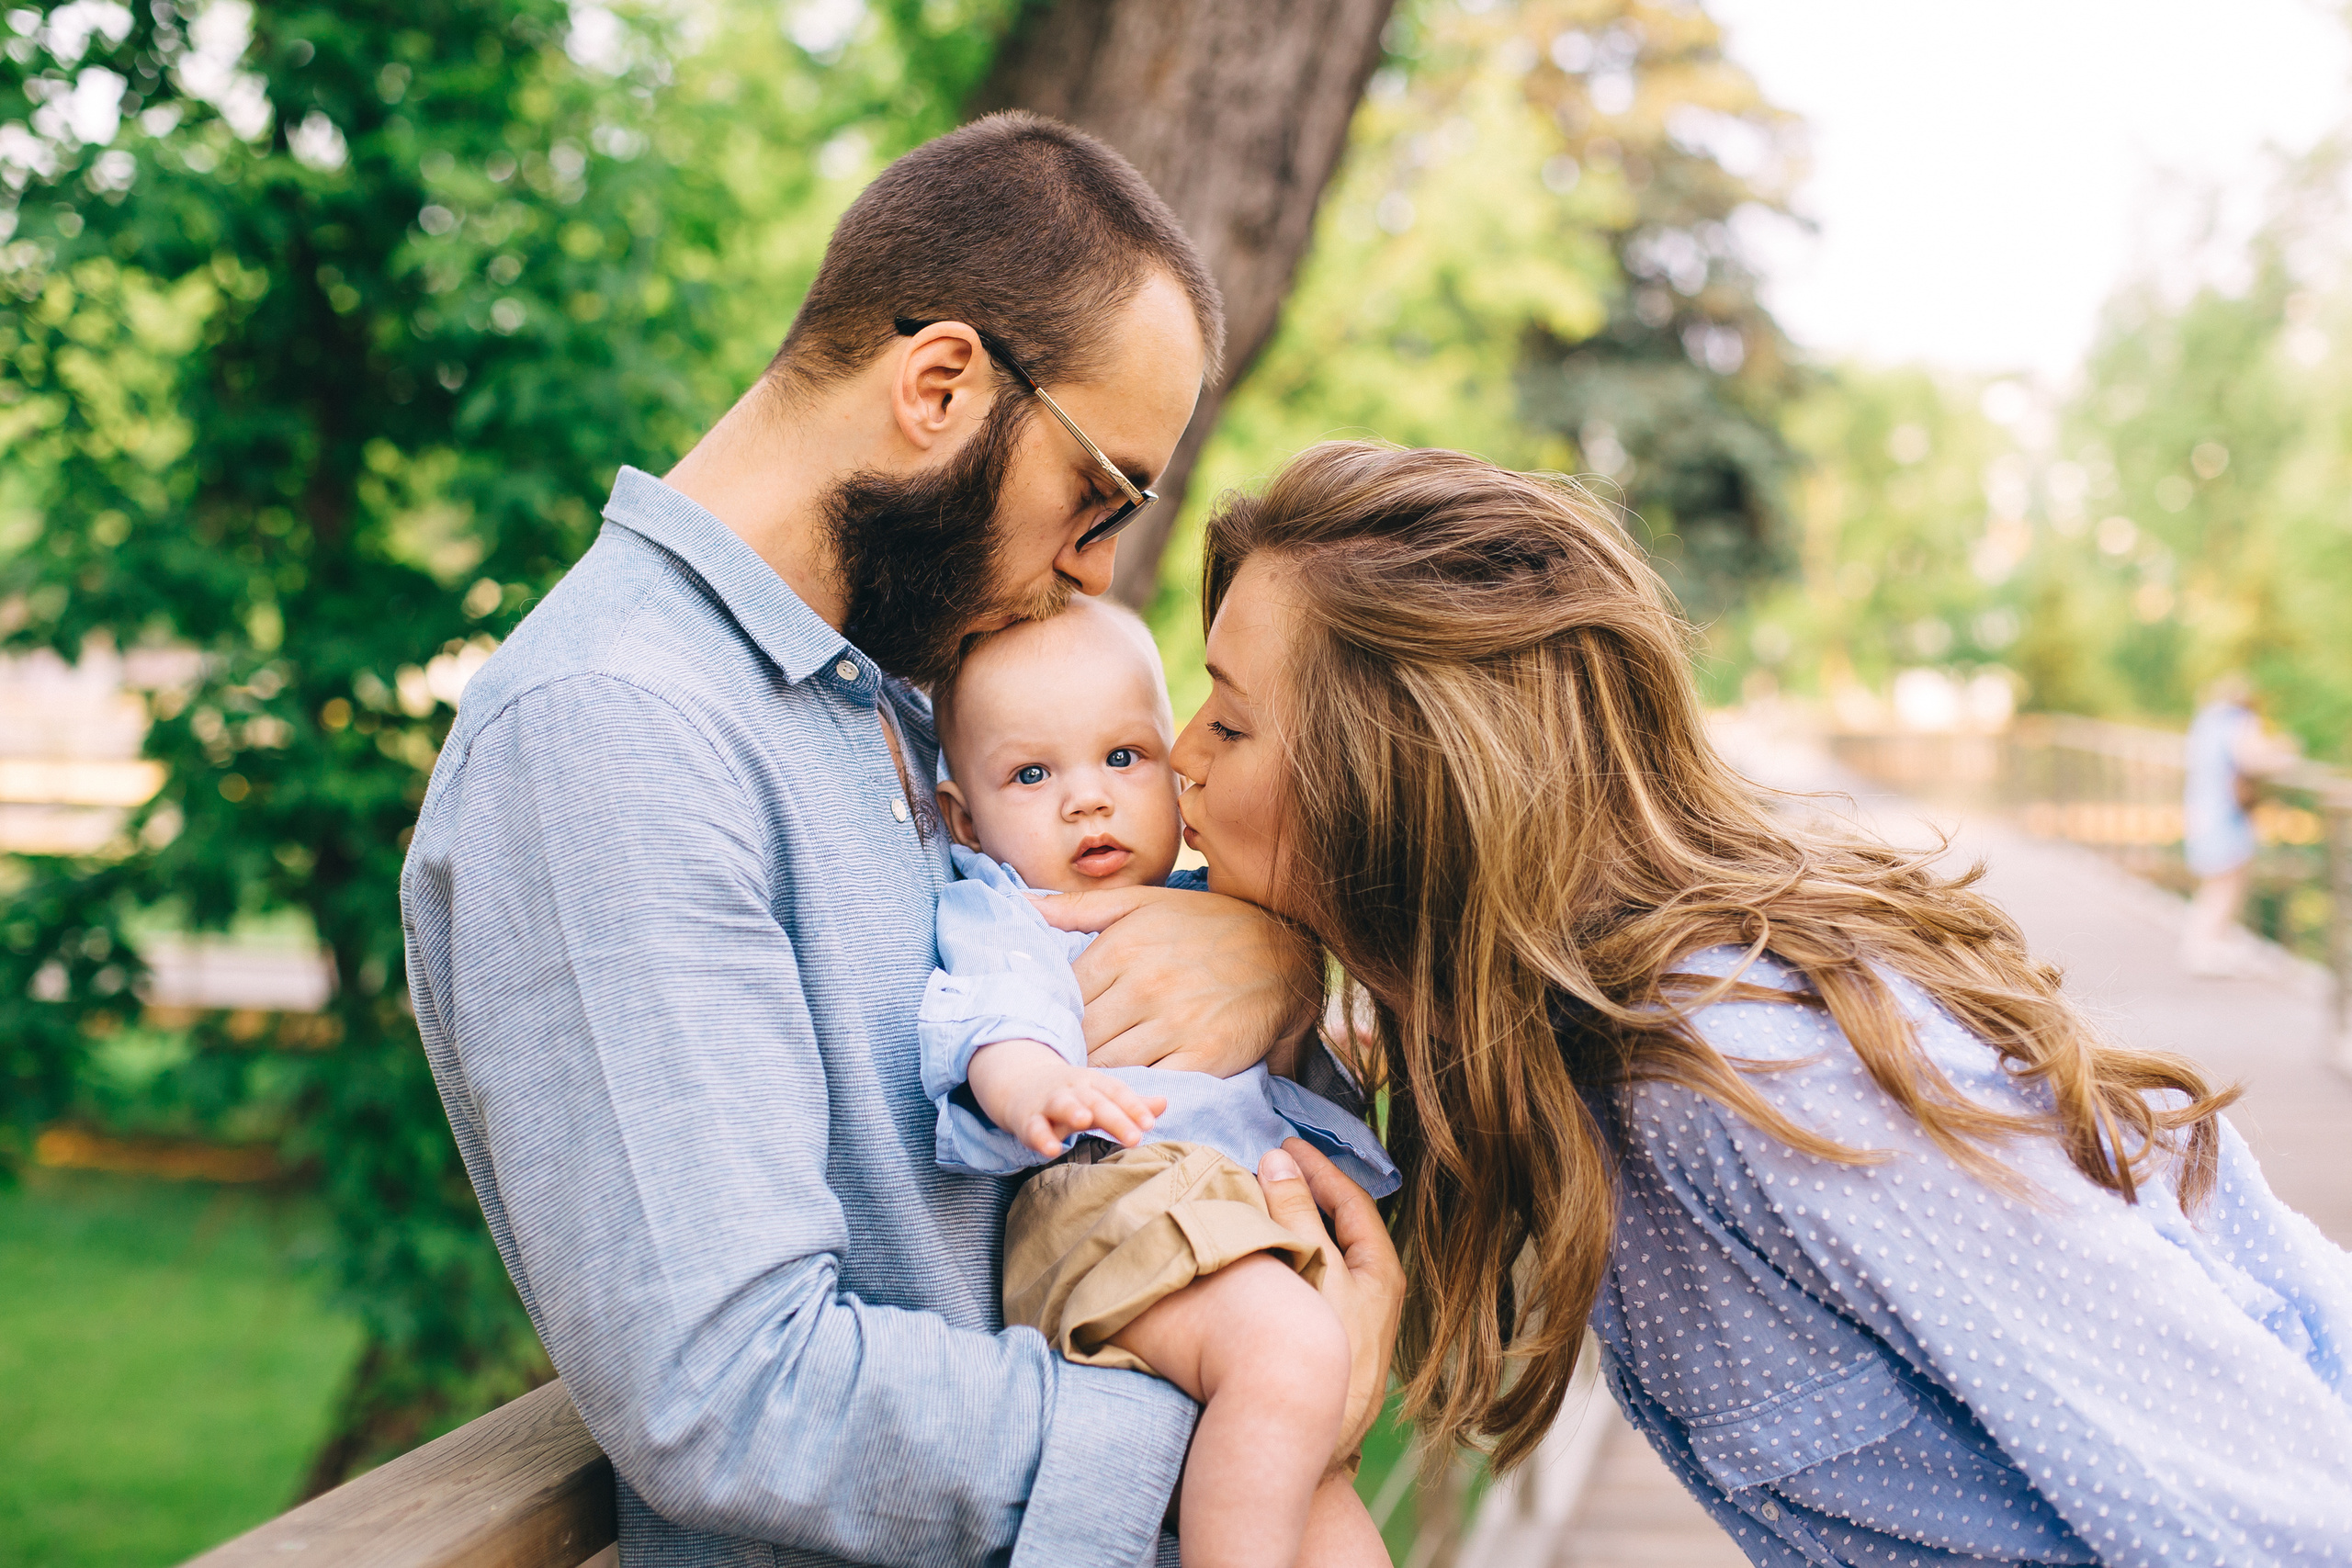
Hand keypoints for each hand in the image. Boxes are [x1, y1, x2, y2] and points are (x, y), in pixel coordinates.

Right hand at [964, 1040, 1166, 1158]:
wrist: (1020, 1083)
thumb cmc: (1070, 1095)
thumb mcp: (1099, 1095)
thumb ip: (1129, 1104)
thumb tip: (1164, 1104)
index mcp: (1093, 1083)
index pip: (1117, 1092)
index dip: (1133, 1106)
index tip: (1149, 1123)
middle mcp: (1072, 1089)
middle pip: (1096, 1101)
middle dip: (1115, 1117)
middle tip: (1135, 1136)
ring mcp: (1048, 1102)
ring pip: (1061, 1104)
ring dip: (1073, 1110)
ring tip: (1086, 1120)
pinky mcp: (1026, 1118)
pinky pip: (1033, 1127)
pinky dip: (1040, 1137)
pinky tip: (1050, 1149)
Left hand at [1030, 886, 1319, 1074]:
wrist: (1288, 946)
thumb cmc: (1208, 923)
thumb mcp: (1142, 902)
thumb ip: (1077, 907)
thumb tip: (1019, 905)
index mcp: (1122, 948)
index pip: (1061, 998)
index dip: (1050, 1019)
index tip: (1048, 1030)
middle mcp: (1144, 985)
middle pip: (1081, 1036)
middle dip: (1068, 1052)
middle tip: (1060, 1066)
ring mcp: (1175, 1023)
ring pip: (1109, 1065)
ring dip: (1095, 1077)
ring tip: (1086, 1083)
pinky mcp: (1204, 1055)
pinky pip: (1151, 1084)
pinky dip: (1134, 1091)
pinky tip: (1128, 1091)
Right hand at [1256, 1138, 1402, 1471]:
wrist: (1308, 1439)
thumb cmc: (1320, 1347)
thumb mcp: (1311, 1268)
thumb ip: (1295, 1213)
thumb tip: (1280, 1160)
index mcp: (1380, 1272)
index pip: (1352, 1200)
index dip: (1318, 1167)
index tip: (1286, 1144)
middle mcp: (1374, 1294)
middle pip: (1341, 1226)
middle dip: (1306, 1194)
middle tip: (1270, 1167)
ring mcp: (1353, 1320)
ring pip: (1324, 1255)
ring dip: (1293, 1226)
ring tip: (1260, 1203)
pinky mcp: (1329, 1343)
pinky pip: (1310, 1281)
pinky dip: (1287, 1258)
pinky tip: (1260, 1258)